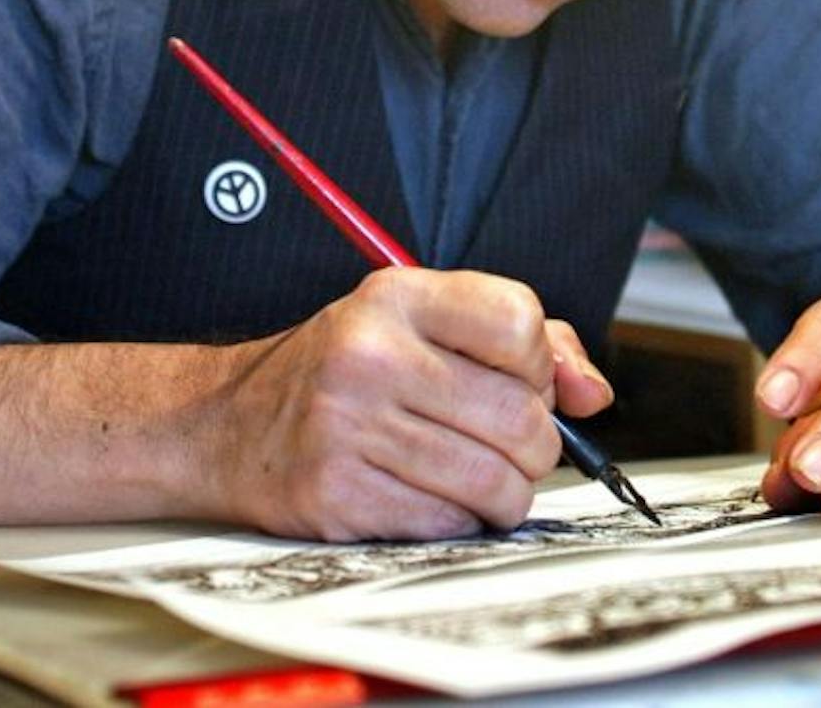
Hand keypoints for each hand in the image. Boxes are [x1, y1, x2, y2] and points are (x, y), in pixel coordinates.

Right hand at [203, 268, 614, 540]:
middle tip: (507, 447)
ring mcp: (350, 426)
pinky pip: (448, 524)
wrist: (228, 425)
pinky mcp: (338, 494)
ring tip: (476, 478)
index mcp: (398, 296)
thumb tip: (592, 393)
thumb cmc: (340, 373)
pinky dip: (457, 522)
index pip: (519, 323)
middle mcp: (371, 354)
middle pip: (520, 416)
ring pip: (493, 480)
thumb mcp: (420, 324)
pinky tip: (429, 497)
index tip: (521, 382)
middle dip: (534, 447)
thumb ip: (523, 341)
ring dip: (503, 494)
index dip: (540, 366)